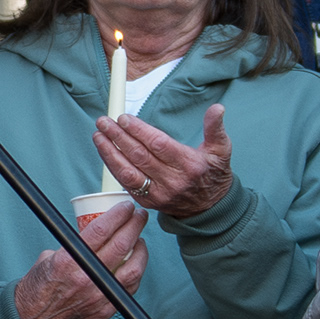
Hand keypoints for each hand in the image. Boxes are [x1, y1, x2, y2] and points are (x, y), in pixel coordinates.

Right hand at [13, 199, 148, 318]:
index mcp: (68, 261)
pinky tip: (135, 262)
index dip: (118, 215)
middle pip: (122, 245)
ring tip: (140, 238)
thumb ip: (71, 246)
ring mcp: (99, 295)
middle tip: (139, 216)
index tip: (126, 206)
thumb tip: (91, 232)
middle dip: (135, 225)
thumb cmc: (37, 289)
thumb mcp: (47, 259)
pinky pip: (130, 287)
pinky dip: (136, 271)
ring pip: (133, 268)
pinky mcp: (106, 309)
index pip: (101, 230)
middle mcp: (87, 278)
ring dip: (141, 249)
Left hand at [96, 107, 232, 220]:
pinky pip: (126, 184)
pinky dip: (114, 167)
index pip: (159, 145)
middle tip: (104, 122)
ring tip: (98, 136)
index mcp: (190, 165)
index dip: (139, 131)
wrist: (210, 209)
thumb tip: (217, 108)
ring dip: (110, 154)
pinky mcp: (149, 202)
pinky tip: (105, 152)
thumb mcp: (221, 150)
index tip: (124, 118)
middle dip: (118, 138)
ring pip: (129, 173)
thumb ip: (216, 128)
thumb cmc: (213, 174)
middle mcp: (173, 181)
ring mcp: (159, 194)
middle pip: (140, 157)